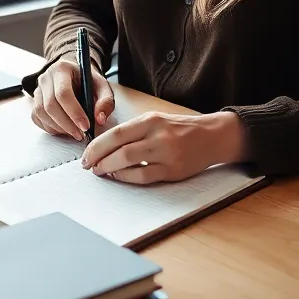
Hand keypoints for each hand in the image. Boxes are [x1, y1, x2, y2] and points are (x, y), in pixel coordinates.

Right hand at [30, 59, 114, 140]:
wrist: (73, 73)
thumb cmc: (87, 80)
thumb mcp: (102, 85)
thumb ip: (106, 101)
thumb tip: (100, 119)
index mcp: (62, 69)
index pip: (63, 93)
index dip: (74, 112)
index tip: (86, 126)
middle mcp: (46, 78)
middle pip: (50, 105)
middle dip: (67, 124)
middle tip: (81, 134)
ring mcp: (38, 90)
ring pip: (41, 113)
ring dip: (58, 128)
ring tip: (74, 133)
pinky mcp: (35, 101)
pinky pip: (37, 118)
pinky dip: (50, 128)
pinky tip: (64, 129)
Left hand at [80, 111, 248, 183]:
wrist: (212, 136)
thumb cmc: (180, 128)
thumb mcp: (157, 120)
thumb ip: (134, 131)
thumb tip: (104, 146)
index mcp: (150, 120)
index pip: (116, 133)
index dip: (97, 146)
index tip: (86, 154)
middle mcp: (157, 135)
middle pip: (119, 149)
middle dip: (99, 159)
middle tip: (89, 166)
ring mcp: (166, 153)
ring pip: (129, 163)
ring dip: (110, 169)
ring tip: (101, 171)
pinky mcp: (173, 170)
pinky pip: (144, 177)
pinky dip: (127, 178)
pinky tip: (120, 176)